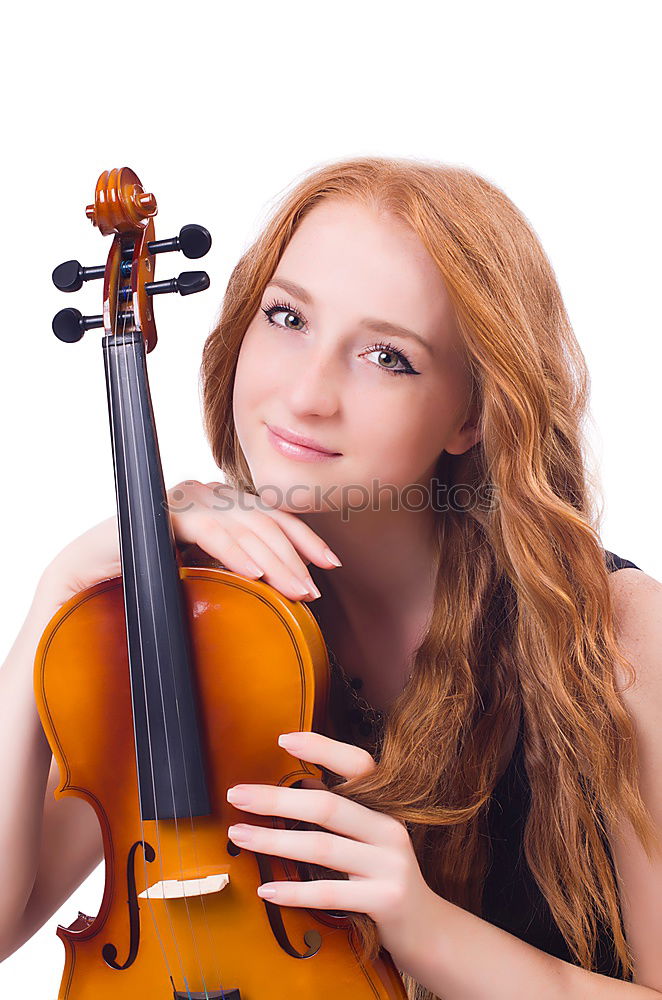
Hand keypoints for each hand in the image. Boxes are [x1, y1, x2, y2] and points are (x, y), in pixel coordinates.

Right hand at [40, 481, 340, 608]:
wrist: (85, 584)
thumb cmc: (146, 582)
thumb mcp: (203, 576)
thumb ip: (236, 570)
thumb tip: (283, 588)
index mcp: (221, 506)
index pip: (272, 517)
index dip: (304, 538)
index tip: (331, 564)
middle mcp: (207, 495)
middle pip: (264, 521)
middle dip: (295, 557)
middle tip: (313, 590)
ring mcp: (185, 499)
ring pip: (242, 525)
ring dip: (274, 560)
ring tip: (296, 589)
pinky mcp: (161, 511)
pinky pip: (207, 530)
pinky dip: (234, 552)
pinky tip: (255, 574)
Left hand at [225, 730, 434, 963]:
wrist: (428, 928)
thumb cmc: (385, 877)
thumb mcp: (370, 838)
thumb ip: (342, 815)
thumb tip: (294, 788)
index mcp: (385, 807)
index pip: (357, 765)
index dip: (322, 748)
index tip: (283, 739)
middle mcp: (390, 829)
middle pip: (327, 805)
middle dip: (277, 798)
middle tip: (237, 795)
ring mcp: (389, 865)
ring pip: (323, 847)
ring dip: (275, 841)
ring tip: (240, 836)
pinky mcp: (385, 899)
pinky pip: (330, 892)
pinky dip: (294, 891)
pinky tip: (267, 890)